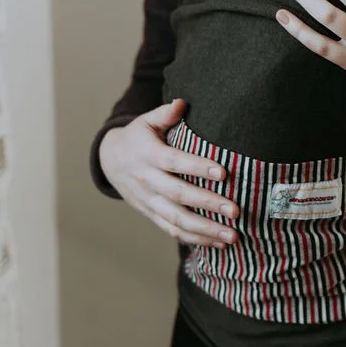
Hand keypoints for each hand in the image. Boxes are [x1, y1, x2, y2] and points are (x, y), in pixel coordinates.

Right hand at [98, 99, 239, 247]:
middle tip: (235, 210)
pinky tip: (218, 243)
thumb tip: (182, 103)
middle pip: (179, 195)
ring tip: (233, 235)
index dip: (197, 167)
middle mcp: (147, 180)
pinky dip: (195, 239)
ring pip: (176, 219)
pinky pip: (172, 230)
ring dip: (205, 230)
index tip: (223, 172)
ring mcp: (148, 201)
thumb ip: (165, 114)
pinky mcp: (150, 214)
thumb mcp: (147, 121)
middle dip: (208, 204)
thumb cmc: (138, 137)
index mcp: (148, 154)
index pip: (174, 161)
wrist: (110, 161)